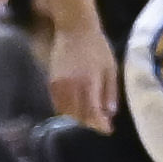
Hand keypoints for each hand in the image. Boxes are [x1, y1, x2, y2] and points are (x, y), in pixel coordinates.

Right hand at [48, 16, 114, 132]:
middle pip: (78, 115)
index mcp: (89, 83)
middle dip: (90, 123)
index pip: (92, 112)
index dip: (100, 125)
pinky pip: (57, 104)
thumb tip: (109, 113)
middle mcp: (71, 86)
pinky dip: (67, 110)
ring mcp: (58, 85)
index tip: (108, 131)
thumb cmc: (98, 48)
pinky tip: (78, 109)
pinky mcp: (51, 83)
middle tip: (102, 124)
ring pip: (66, 112)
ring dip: (78, 118)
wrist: (75, 30)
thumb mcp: (111, 68)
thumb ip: (110, 92)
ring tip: (92, 118)